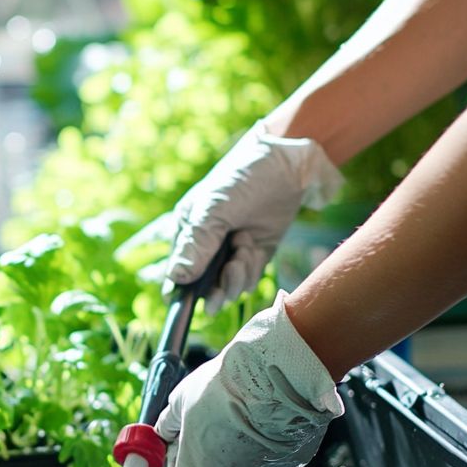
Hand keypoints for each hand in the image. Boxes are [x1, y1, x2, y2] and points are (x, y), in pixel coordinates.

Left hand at [154, 291, 343, 466]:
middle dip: (203, 460)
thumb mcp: (181, 401)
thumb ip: (168, 425)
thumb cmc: (224, 388)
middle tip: (202, 426)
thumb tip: (163, 433)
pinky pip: (267, 459)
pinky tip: (262, 417)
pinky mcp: (288, 465)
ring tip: (237, 415)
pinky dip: (262, 445)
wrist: (279, 374)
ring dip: (234, 452)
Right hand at [165, 121, 342, 312]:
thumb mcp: (215, 209)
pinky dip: (252, 270)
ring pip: (228, 287)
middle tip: (228, 277)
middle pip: (203, 288)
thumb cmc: (244, 176)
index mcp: (187, 231)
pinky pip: (249, 280)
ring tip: (245, 246)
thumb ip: (196, 244)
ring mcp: (232, 252)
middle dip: (216, 288)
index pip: (176, 273)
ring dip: (237, 275)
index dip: (181, 293)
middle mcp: (207, 245)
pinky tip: (254, 246)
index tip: (193, 302)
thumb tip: (175, 277)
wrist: (291, 163)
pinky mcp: (256, 254)